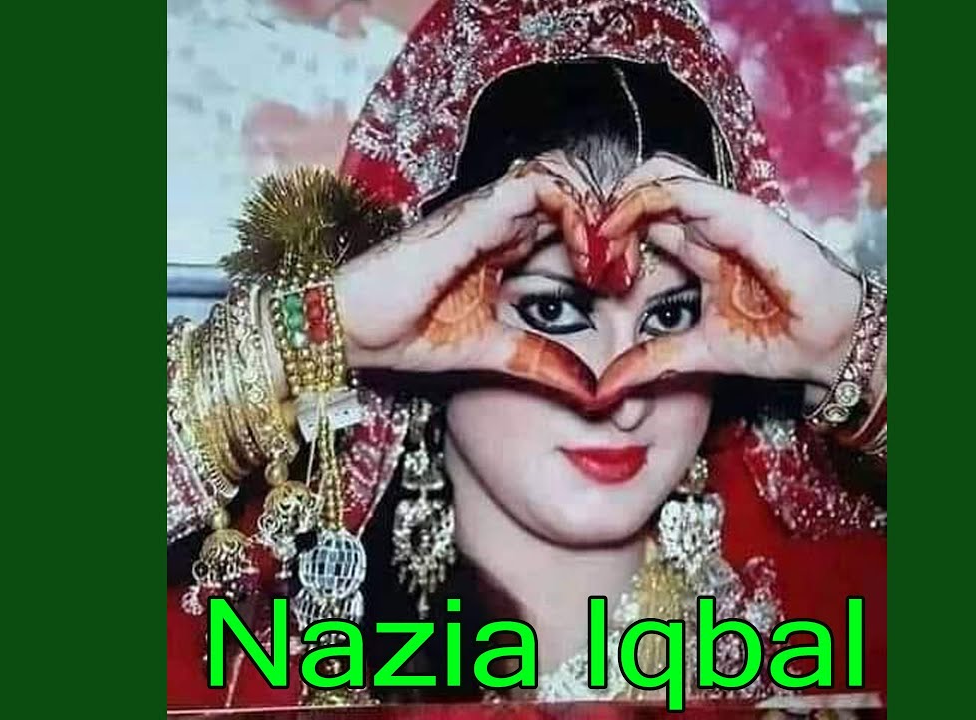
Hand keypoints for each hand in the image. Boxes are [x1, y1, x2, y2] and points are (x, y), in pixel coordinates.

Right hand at [333, 159, 599, 402]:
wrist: (350, 326)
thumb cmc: (405, 334)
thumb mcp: (491, 353)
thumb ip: (538, 362)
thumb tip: (589, 388)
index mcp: (504, 245)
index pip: (570, 220)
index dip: (603, 243)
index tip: (621, 284)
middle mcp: (500, 219)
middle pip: (575, 190)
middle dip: (610, 222)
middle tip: (626, 268)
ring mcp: (488, 211)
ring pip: (564, 176)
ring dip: (597, 213)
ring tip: (607, 261)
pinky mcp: (476, 212)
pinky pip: (541, 186)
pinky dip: (574, 212)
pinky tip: (585, 257)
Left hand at [592, 154, 862, 404]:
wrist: (824, 346)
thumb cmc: (774, 342)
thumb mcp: (694, 354)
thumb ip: (650, 362)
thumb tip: (603, 388)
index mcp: (697, 248)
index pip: (641, 219)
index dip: (607, 233)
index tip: (583, 268)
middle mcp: (707, 223)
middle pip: (643, 187)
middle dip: (605, 210)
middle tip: (581, 245)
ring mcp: (722, 214)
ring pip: (657, 174)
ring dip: (619, 199)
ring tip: (597, 233)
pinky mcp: (737, 213)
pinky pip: (681, 189)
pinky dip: (643, 200)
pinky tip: (619, 226)